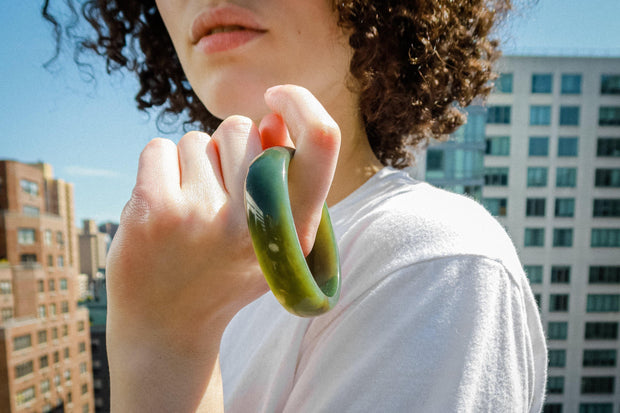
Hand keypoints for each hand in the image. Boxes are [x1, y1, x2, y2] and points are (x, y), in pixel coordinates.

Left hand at [105, 85, 339, 411]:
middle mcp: (255, 220)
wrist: (166, 326)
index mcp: (295, 226)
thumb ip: (284, 180)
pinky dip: (159, 169)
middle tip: (218, 195)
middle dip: (226, 148)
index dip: (303, 105)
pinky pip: (160, 148)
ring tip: (189, 213)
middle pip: (241, 128)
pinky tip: (160, 208)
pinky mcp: (154, 211)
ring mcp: (202, 216)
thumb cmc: (224, 271)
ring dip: (190, 166)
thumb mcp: (274, 237)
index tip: (277, 99)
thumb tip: (272, 115)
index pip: (321, 142)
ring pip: (195, 140)